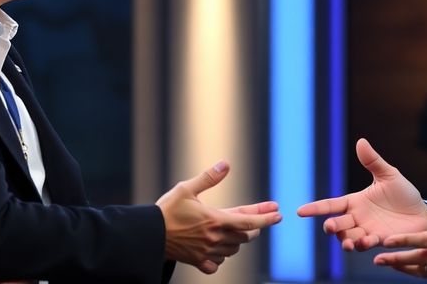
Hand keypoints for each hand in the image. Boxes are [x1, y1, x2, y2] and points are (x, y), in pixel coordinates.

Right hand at [156, 161, 281, 273]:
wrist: (148, 235)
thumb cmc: (166, 210)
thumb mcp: (187, 188)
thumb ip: (209, 178)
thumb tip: (225, 164)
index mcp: (215, 220)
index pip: (248, 221)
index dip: (265, 218)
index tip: (278, 214)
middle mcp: (214, 238)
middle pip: (244, 236)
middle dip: (254, 227)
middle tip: (260, 219)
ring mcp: (206, 252)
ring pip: (233, 249)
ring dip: (239, 240)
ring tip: (240, 231)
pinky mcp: (197, 261)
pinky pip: (217, 263)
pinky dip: (222, 256)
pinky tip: (220, 250)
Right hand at [297, 138, 426, 250]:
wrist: (423, 213)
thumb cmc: (404, 194)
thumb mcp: (389, 175)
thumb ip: (373, 161)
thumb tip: (361, 141)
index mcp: (355, 202)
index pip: (331, 205)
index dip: (316, 208)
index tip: (300, 212)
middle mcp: (357, 219)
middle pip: (338, 224)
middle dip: (332, 227)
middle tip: (330, 227)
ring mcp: (367, 231)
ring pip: (350, 238)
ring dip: (347, 241)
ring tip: (350, 243)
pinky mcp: (380, 241)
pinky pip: (369, 245)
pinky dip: (366, 245)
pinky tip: (369, 242)